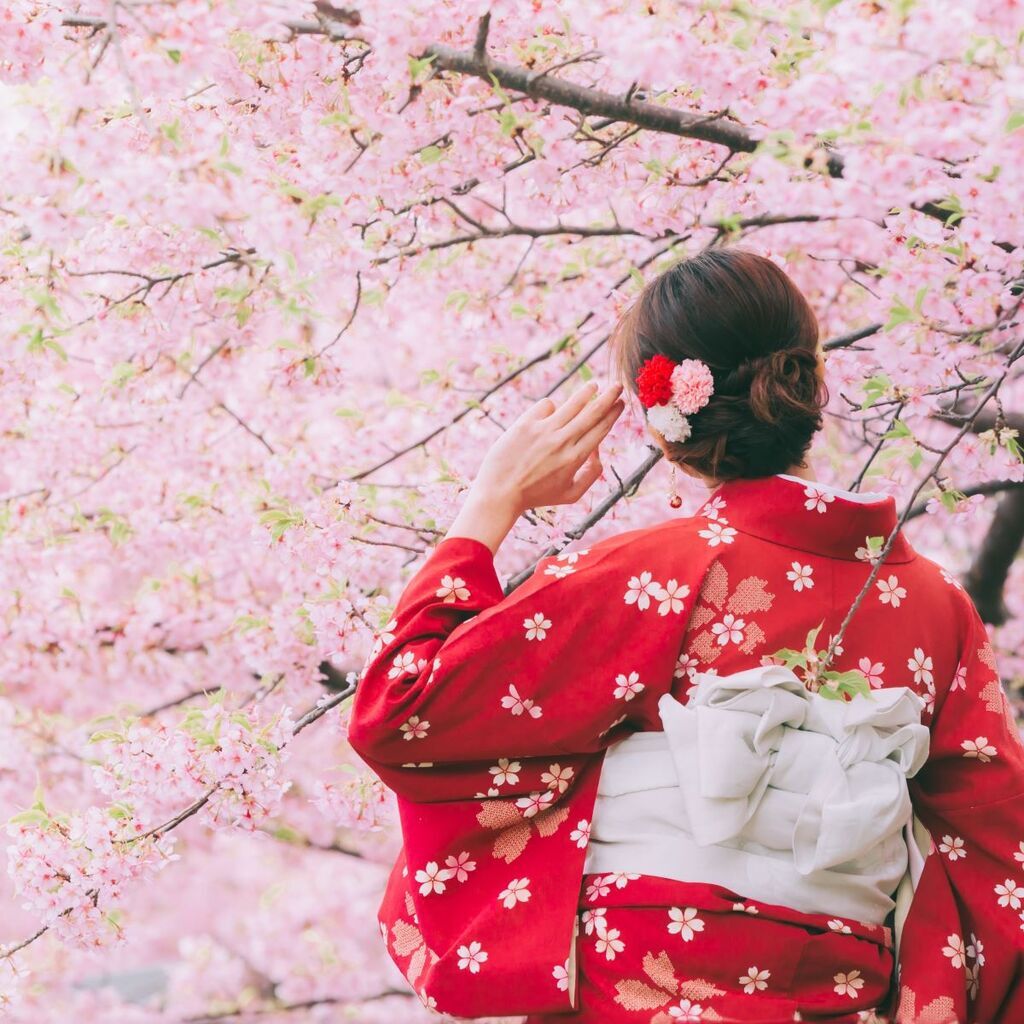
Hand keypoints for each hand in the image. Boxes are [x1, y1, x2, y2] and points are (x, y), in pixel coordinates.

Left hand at [445, 381, 624, 552]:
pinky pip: (546, 405)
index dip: (613, 414)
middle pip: (592, 413)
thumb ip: (591, 474)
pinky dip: (551, 406)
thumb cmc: (536, 496)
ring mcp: (544, 431)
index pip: (601, 429)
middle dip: (608, 397)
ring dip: (586, 393)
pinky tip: (551, 412)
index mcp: (575, 458)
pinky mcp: (526, 424)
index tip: (620, 403)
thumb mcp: (571, 495)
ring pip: (572, 404)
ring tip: (594, 386)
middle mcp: (562, 441)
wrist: (500, 493)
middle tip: (618, 386)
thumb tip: (598, 451)